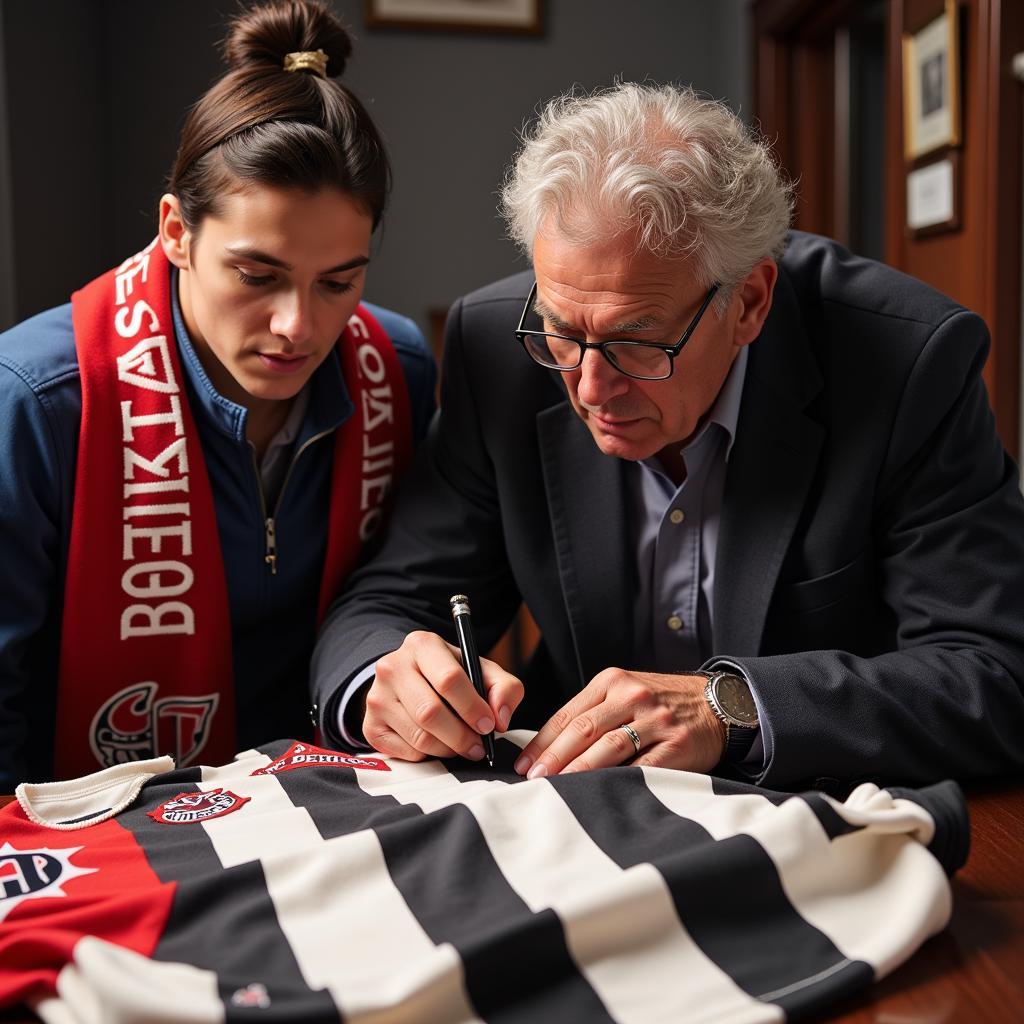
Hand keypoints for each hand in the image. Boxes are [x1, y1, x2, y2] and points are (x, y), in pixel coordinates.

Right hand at [363, 630, 523, 761]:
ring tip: (461, 745)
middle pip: (430, 712)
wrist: (409, 678)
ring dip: (448, 749)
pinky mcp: (370, 726)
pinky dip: (428, 755)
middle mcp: (393, 667)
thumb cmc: (450, 675)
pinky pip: (406, 752)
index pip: (448, 679)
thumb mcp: (481, 670)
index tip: (489, 725)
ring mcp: (376, 697)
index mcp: (422, 645)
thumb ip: (505, 688)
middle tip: (478, 746)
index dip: (472, 707)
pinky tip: (437, 743)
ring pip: (419, 737)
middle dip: (461, 736)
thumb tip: (501, 719)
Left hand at [513, 669, 725, 777]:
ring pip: (609, 748)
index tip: (524, 763)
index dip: (543, 741)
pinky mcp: (676, 744)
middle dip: (553, 757)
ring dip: (578, 771)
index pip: (568, 714)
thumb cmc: (661, 704)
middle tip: (533, 778)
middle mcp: (632, 696)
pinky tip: (600, 793)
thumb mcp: (626, 693)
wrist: (717, 705)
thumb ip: (594, 713)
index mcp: (613, 682)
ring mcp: (656, 720)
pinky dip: (618, 781)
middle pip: (583, 730)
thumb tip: (549, 749)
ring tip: (558, 787)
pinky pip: (642, 767)